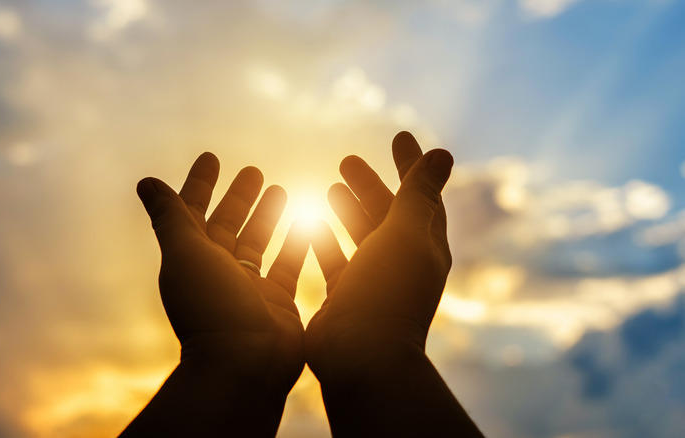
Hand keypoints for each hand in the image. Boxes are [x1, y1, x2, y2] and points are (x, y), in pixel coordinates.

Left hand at [122, 153, 308, 436]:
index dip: (200, 184)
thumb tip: (146, 181)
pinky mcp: (278, 302)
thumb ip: (169, 217)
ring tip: (281, 189)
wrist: (245, 364)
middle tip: (254, 170)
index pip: (194, 212)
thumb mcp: (185, 254)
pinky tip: (309, 221)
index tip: (212, 157)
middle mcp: (219, 272)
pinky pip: (288, 266)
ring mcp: (249, 288)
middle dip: (239, 198)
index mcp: (192, 259)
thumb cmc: (211, 306)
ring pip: (259, 243)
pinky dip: (297, 244)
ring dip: (268, 217)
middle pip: (229, 225)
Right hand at [305, 131, 452, 381]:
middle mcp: (401, 263)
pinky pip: (335, 261)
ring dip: (347, 210)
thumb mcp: (406, 233)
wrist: (361, 356)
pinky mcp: (345, 297)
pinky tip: (308, 223)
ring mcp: (372, 282)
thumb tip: (444, 153)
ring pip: (360, 236)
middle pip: (387, 214)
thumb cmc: (387, 291)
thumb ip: (419, 192)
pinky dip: (324, 240)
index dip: (412, 166)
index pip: (421, 196)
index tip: (399, 136)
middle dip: (370, 186)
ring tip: (330, 186)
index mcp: (425, 246)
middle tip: (346, 159)